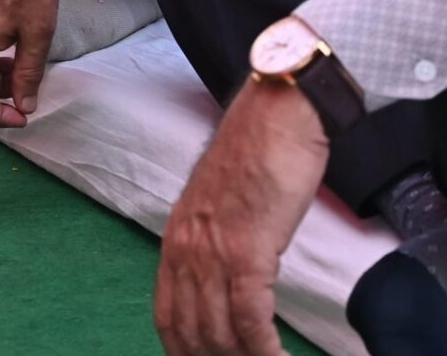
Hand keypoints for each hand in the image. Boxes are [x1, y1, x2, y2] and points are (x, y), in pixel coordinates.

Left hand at [154, 82, 330, 355]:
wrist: (279, 114)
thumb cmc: (260, 154)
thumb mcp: (223, 206)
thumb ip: (218, 244)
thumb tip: (232, 281)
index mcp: (178, 239)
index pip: (167, 317)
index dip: (183, 352)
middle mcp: (187, 250)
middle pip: (191, 333)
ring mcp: (215, 252)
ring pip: (219, 333)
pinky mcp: (248, 251)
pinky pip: (251, 320)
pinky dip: (265, 351)